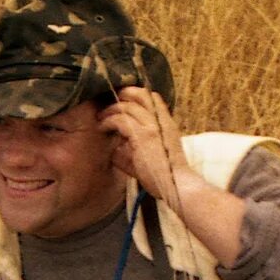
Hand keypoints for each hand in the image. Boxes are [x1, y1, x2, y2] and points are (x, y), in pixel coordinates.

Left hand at [101, 86, 187, 202]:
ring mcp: (153, 126)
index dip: (136, 94)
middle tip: (107, 103)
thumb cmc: (165, 177)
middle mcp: (161, 120)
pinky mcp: (143, 136)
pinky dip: (108, 121)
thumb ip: (137, 149)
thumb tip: (117, 148)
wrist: (178, 185)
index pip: (153, 97)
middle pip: (140, 94)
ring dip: (111, 109)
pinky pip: (121, 119)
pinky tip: (102, 127)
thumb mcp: (153, 157)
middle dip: (121, 95)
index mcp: (166, 123)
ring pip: (127, 105)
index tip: (121, 99)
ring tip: (101, 117)